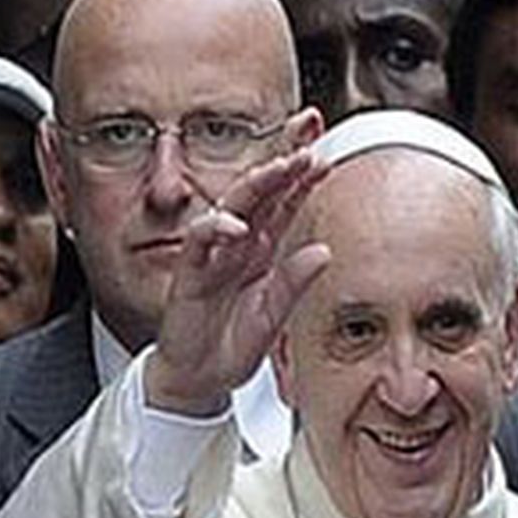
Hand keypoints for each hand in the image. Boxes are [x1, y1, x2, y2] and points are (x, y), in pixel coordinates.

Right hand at [146, 141, 330, 416]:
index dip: (303, 176)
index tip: (325, 153)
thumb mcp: (274, 315)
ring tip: (283, 166)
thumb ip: (295, 282)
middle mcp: (239, 243)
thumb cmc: (232, 343)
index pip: (285, 203)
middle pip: (261, 190)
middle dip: (283, 159)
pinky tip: (237, 225)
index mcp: (263, 248)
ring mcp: (214, 253)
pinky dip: (216, 229)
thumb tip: (324, 252)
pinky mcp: (191, 272)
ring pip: (234, 205)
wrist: (198, 377)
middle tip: (307, 140)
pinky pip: (200, 240)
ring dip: (257, 182)